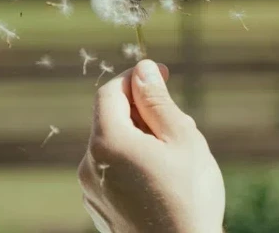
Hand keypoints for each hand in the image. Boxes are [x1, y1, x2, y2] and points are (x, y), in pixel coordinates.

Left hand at [78, 59, 225, 232]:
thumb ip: (158, 101)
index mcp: (108, 143)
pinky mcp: (98, 208)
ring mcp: (90, 190)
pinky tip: (162, 180)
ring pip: (113, 145)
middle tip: (179, 123)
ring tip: (175, 158)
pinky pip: (112, 170)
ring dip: (139, 138)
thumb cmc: (188, 197)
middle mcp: (89, 165)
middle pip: (110, 119)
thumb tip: (143, 69)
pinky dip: (133, 162)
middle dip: (142, 111)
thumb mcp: (182, 139)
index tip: (163, 75)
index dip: (135, 78)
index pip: (110, 92)